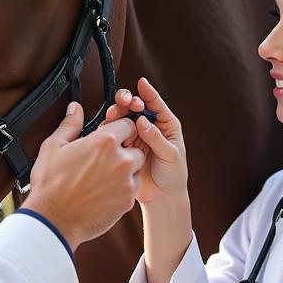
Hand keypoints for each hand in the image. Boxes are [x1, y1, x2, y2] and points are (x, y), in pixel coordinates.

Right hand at [22, 103, 144, 250]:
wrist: (53, 220)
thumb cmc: (50, 185)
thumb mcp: (53, 147)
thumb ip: (70, 125)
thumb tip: (76, 109)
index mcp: (104, 142)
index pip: (128, 124)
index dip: (120, 129)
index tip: (113, 135)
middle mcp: (120, 160)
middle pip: (137, 146)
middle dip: (125, 149)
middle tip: (106, 158)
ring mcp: (126, 182)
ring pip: (137, 168)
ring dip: (127, 168)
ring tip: (104, 175)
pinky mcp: (127, 201)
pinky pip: (133, 188)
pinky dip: (124, 188)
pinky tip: (105, 190)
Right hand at [103, 77, 187, 208]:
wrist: (162, 199)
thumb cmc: (173, 176)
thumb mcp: (171, 155)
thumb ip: (157, 138)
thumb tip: (143, 121)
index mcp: (166, 125)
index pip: (156, 105)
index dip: (148, 94)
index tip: (141, 83)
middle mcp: (149, 129)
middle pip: (136, 109)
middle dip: (129, 102)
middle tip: (125, 101)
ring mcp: (136, 138)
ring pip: (124, 120)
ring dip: (118, 115)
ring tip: (115, 115)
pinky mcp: (124, 149)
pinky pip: (116, 137)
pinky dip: (111, 131)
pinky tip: (109, 129)